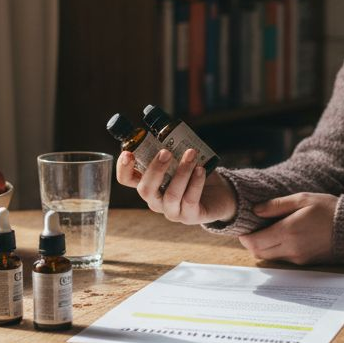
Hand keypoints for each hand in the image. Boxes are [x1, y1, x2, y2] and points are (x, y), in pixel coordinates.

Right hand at [117, 148, 236, 225]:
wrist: (220, 195)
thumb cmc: (195, 173)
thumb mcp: (180, 160)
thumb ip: (171, 147)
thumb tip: (167, 126)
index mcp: (149, 183)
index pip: (126, 180)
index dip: (123, 168)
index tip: (128, 152)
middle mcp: (156, 200)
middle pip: (145, 190)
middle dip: (155, 169)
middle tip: (166, 152)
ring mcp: (172, 210)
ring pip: (171, 195)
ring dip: (181, 172)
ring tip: (191, 154)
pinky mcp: (190, 216)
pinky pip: (190, 200)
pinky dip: (195, 183)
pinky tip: (201, 170)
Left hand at [237, 192, 337, 265]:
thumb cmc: (329, 209)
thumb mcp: (303, 199)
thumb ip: (277, 205)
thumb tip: (256, 210)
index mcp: (288, 231)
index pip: (255, 242)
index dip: (244, 237)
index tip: (243, 228)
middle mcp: (291, 248)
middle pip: (259, 252)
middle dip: (251, 243)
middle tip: (251, 230)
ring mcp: (298, 258)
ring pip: (270, 257)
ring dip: (263, 247)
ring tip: (266, 231)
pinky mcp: (305, 262)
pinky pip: (283, 258)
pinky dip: (276, 250)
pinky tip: (281, 237)